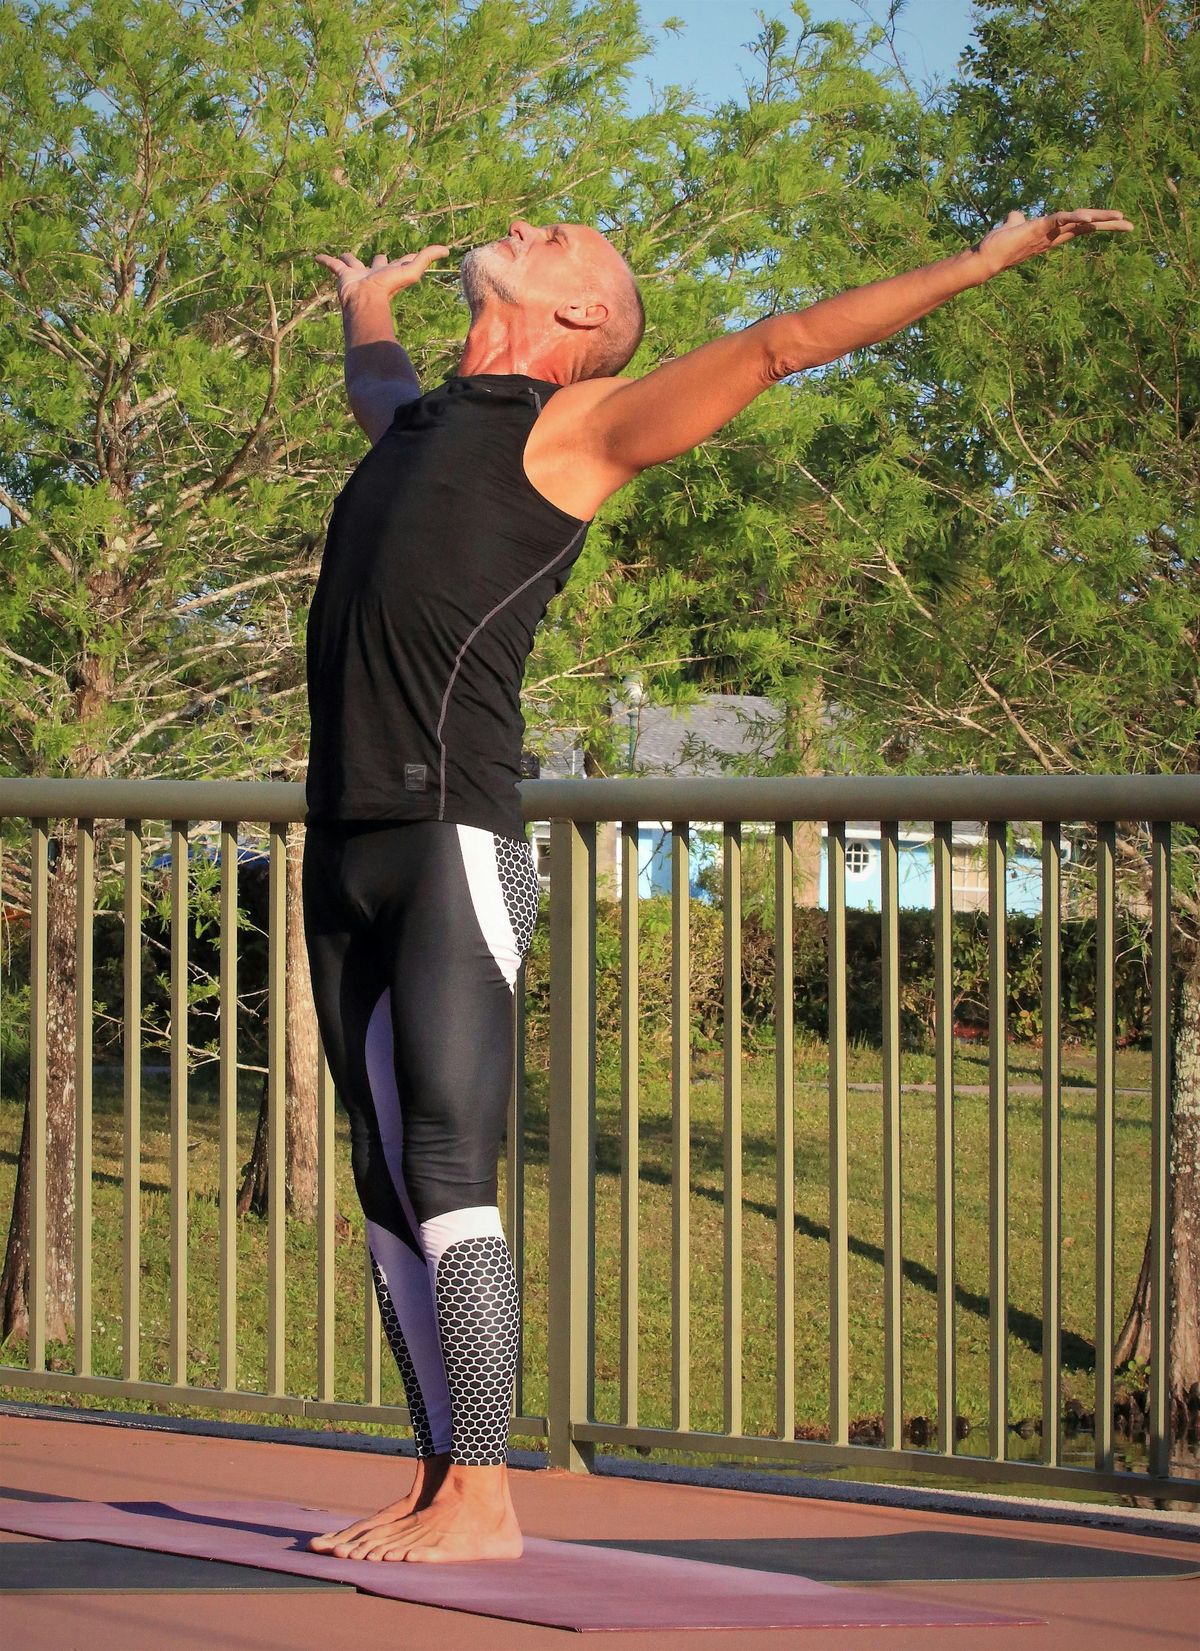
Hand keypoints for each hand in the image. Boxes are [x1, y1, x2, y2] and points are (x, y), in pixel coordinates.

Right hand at [314, 244, 449, 304]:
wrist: (364, 301)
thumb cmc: (388, 288)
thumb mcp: (412, 270)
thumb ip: (427, 258)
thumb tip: (447, 250)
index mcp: (390, 272)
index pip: (400, 262)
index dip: (407, 258)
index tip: (412, 255)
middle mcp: (374, 273)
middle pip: (377, 262)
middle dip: (378, 259)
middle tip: (379, 256)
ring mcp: (358, 274)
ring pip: (352, 262)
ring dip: (348, 259)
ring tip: (343, 257)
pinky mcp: (343, 275)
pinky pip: (332, 265)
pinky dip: (325, 261)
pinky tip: (316, 257)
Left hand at [974, 208, 1132, 278]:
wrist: (984, 258)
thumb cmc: (998, 245)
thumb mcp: (1012, 227)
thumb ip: (1016, 220)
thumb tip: (1016, 215)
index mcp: (1051, 235)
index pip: (1078, 227)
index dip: (1096, 223)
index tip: (1115, 221)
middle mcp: (1053, 237)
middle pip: (1086, 227)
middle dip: (1108, 225)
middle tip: (1130, 226)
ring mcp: (1047, 234)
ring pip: (1079, 223)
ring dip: (1100, 218)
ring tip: (1120, 217)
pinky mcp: (1039, 229)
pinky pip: (1060, 220)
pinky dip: (1074, 217)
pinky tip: (1086, 215)